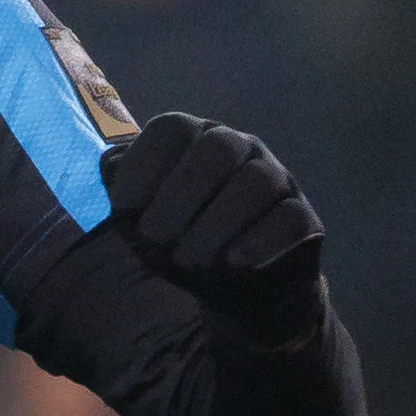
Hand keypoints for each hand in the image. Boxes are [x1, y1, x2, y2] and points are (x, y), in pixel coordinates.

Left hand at [99, 112, 326, 349]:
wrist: (236, 287)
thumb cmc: (180, 240)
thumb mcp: (139, 220)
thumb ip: (120, 191)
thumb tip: (111, 168)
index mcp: (194, 139)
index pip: (172, 129)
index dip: (143, 166)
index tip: (123, 207)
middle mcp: (238, 148)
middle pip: (217, 148)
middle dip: (179, 196)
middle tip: (155, 236)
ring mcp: (276, 178)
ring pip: (257, 181)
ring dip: (215, 224)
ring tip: (190, 258)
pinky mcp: (304, 216)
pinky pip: (290, 217)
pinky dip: (258, 241)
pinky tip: (233, 261)